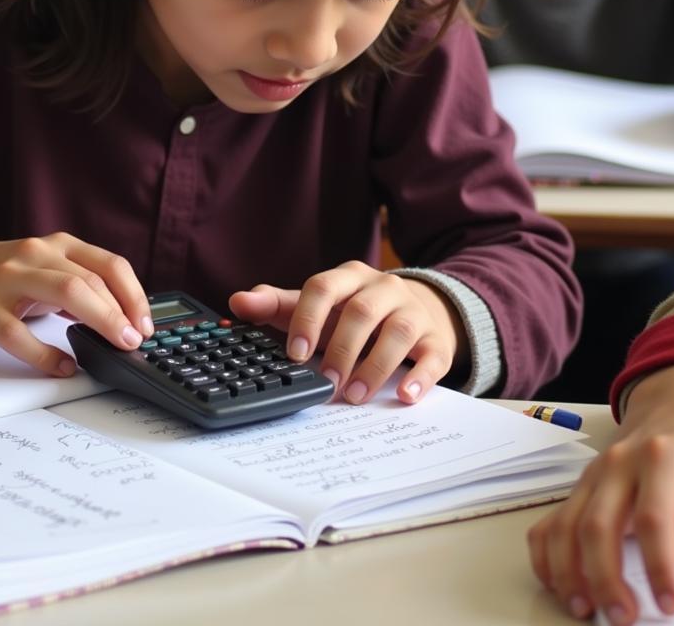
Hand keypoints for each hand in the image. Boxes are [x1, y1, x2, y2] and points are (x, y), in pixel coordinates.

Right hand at [0, 233, 152, 376]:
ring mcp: (8, 278)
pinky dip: (44, 354)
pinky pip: (17, 333)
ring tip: (113, 346)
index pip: (110, 264)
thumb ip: (81, 286)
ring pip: (64, 293)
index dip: (134, 295)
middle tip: (134, 340)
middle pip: (90, 280)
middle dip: (120, 313)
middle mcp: (37, 254)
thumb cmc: (5, 275)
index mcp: (59, 245)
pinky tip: (62, 366)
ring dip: (97, 322)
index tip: (145, 323)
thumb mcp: (47, 269)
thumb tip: (123, 319)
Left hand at [229, 261, 466, 404]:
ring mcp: (413, 312)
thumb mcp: (318, 306)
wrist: (418, 308)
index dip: (307, 320)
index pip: (324, 288)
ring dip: (375, 366)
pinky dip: (420, 376)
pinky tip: (405, 395)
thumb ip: (277, 305)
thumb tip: (237, 302)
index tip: (294, 355)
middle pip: (361, 312)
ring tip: (355, 396)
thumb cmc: (354, 312)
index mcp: (349, 277)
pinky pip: (433, 355)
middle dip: (340, 349)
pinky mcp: (436, 339)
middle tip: (325, 383)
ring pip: (397, 332)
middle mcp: (383, 288)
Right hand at [527, 364, 673, 623]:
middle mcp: (617, 465)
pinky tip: (556, 581)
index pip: (654, 517)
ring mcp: (592, 476)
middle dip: (604, 576)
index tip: (671, 603)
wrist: (669, 404)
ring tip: (583, 608)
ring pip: (567, 524)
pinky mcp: (579, 487)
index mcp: (660, 458)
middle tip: (621, 617)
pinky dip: (545, 552)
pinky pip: (550, 520)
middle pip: (599, 525)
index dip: (660, 564)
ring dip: (569, 570)